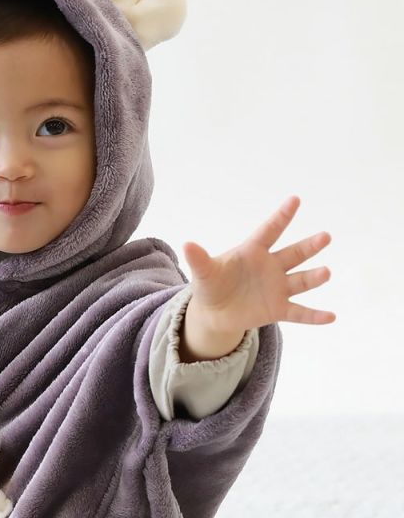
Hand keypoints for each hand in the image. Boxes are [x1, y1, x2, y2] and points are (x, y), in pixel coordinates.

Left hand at [180, 196, 334, 334]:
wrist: (215, 312)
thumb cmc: (212, 285)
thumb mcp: (204, 273)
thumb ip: (199, 260)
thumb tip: (186, 245)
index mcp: (253, 251)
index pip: (269, 231)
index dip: (281, 216)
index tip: (295, 200)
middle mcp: (271, 266)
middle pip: (293, 254)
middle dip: (309, 246)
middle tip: (325, 236)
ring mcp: (277, 288)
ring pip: (300, 281)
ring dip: (314, 277)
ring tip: (326, 272)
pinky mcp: (278, 309)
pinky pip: (300, 312)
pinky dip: (315, 316)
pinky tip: (331, 317)